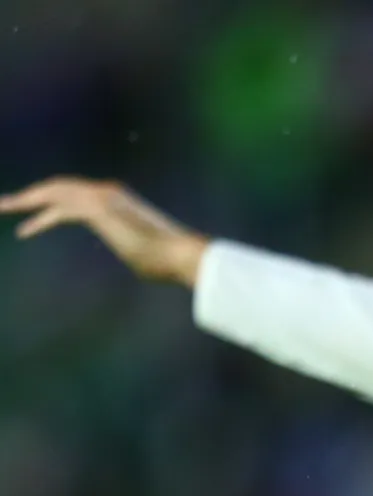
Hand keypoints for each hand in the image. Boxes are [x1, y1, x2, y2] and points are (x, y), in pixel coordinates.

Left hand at [0, 177, 208, 286]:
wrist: (184, 255)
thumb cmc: (169, 261)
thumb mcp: (142, 250)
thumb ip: (132, 245)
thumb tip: (141, 258)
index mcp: (117, 197)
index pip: (74, 192)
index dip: (50, 200)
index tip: (32, 211)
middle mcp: (107, 191)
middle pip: (58, 186)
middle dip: (30, 195)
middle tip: (5, 204)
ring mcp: (103, 197)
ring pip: (54, 193)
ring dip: (26, 200)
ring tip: (4, 208)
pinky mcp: (98, 210)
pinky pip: (59, 211)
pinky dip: (39, 219)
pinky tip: (24, 231)